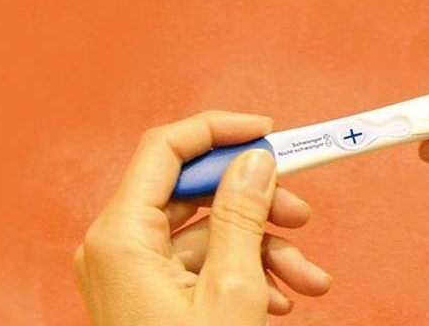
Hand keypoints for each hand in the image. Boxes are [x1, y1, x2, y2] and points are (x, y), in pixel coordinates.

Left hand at [74, 111, 331, 325]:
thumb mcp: (231, 289)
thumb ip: (242, 213)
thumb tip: (254, 159)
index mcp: (120, 236)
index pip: (165, 149)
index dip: (220, 130)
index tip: (270, 132)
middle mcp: (119, 248)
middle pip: (194, 193)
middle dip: (257, 203)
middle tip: (304, 212)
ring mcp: (133, 275)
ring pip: (208, 234)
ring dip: (265, 250)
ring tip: (310, 280)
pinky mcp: (151, 298)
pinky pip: (202, 267)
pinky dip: (246, 274)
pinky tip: (284, 298)